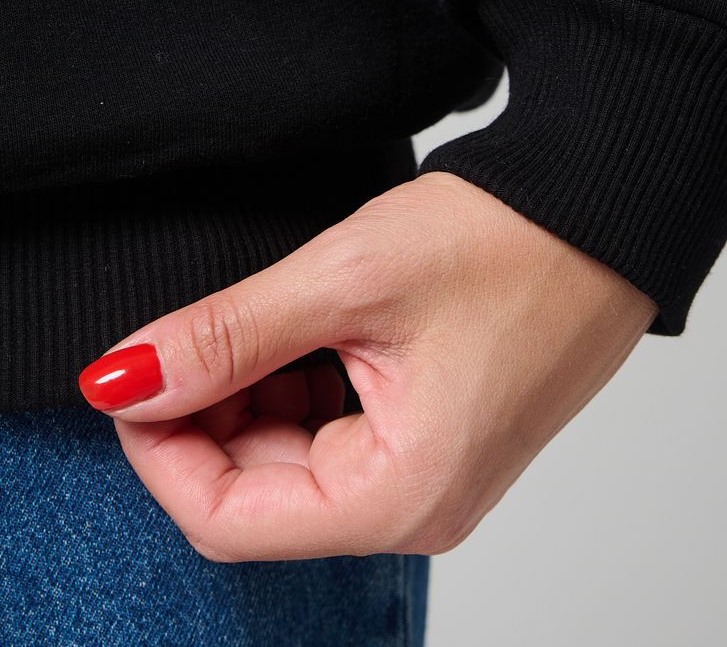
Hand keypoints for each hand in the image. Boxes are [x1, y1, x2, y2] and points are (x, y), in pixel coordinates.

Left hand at [80, 171, 657, 561]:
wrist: (605, 208)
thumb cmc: (507, 241)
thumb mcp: (344, 279)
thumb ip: (225, 336)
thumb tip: (121, 379)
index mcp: (400, 496)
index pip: (227, 519)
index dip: (158, 449)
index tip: (127, 375)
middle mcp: (417, 509)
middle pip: (255, 495)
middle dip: (201, 416)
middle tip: (185, 328)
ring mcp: (428, 475)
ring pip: (288, 464)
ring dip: (247, 395)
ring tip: (261, 311)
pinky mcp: (433, 436)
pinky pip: (333, 435)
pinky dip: (294, 384)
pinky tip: (299, 324)